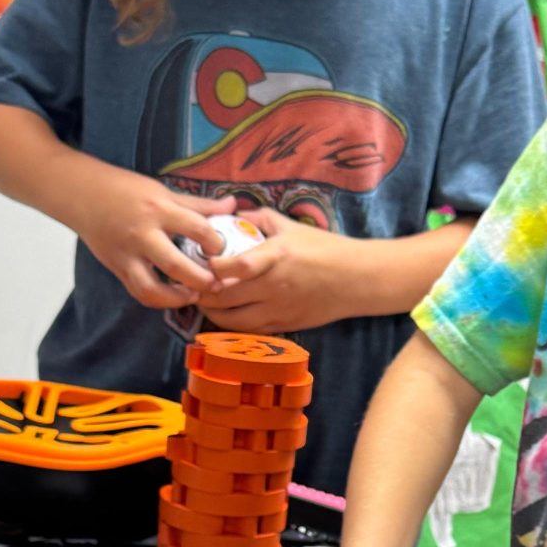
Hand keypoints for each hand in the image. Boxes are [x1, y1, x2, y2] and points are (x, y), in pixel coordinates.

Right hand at [68, 162, 236, 310]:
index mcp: (158, 209)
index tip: (222, 248)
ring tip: (194, 296)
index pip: (196, 229)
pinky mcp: (116, 268)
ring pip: (152, 290)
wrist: (79, 193)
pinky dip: (158, 299)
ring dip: (177, 299)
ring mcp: (126, 255)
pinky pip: (138, 291)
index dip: (216, 243)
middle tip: (218, 284)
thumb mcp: (162, 191)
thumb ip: (198, 204)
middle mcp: (142, 234)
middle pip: (176, 266)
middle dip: (202, 280)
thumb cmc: (124, 188)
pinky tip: (173, 295)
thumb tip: (233, 205)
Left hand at [198, 210, 371, 333]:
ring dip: (213, 312)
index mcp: (276, 256)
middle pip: (227, 296)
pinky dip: (232, 324)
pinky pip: (250, 330)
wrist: (355, 279)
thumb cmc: (325, 248)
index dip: (213, 266)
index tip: (203, 260)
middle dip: (203, 292)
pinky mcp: (284, 325)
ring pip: (234, 319)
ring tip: (203, 302)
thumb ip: (260, 219)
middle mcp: (274, 285)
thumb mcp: (291, 226)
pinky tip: (225, 315)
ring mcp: (278, 309)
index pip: (237, 266)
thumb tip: (232, 215)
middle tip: (191, 284)